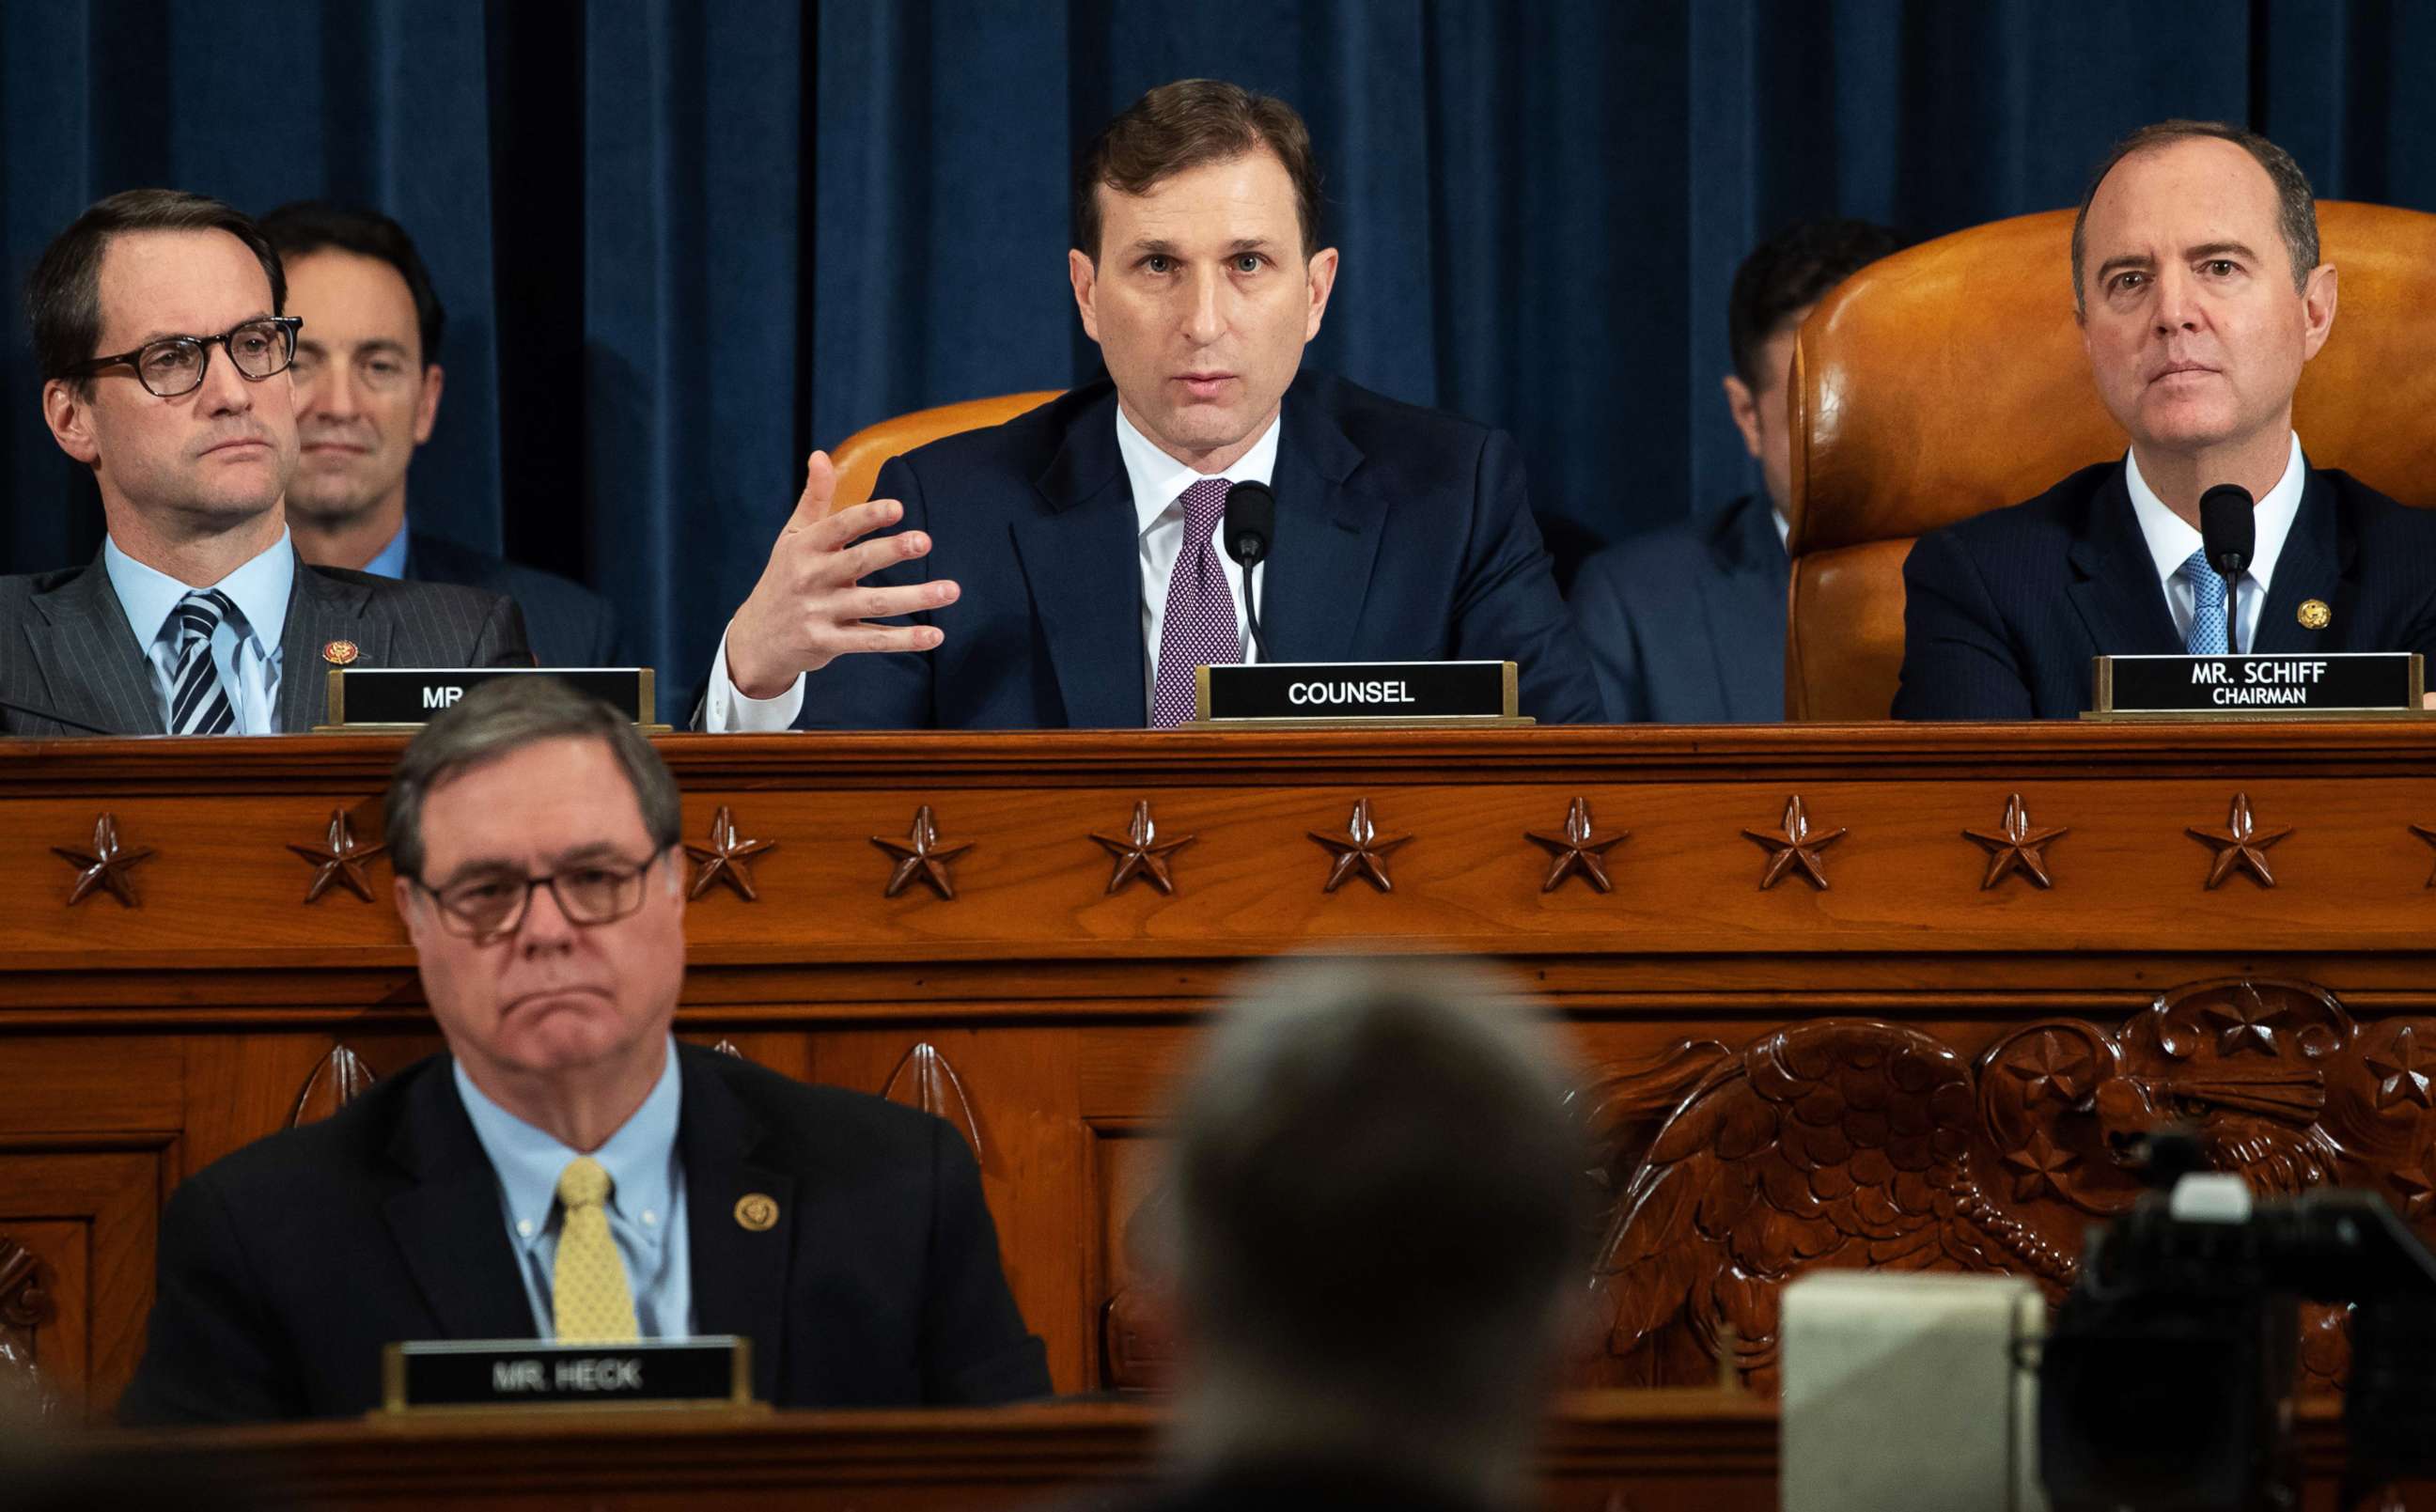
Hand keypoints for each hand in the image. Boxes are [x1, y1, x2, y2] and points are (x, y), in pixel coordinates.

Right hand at [725, 451, 960, 696]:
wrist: (758, 638)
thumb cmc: (785, 577)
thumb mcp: (793, 537)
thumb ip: (814, 498)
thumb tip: (820, 454)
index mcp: (804, 547)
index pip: (838, 527)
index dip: (867, 517)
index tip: (897, 507)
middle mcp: (811, 578)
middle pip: (858, 562)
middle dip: (892, 551)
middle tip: (926, 540)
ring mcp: (820, 612)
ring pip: (874, 604)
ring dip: (915, 597)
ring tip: (951, 590)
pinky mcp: (829, 643)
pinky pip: (872, 640)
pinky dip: (905, 639)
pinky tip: (935, 635)